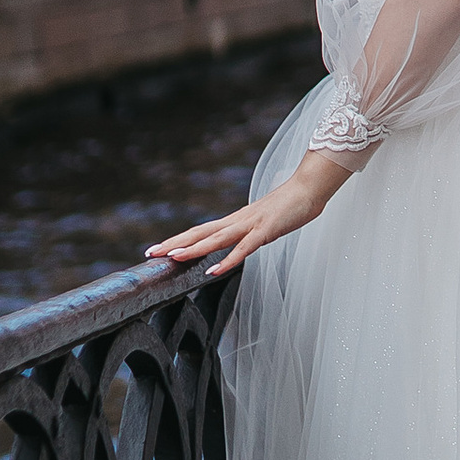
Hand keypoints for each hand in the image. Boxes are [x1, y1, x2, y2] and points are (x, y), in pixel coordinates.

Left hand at [148, 148, 350, 274]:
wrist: (310, 188)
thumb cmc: (291, 206)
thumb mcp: (265, 223)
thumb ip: (251, 234)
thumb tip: (241, 244)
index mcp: (236, 221)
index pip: (201, 231)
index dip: (179, 240)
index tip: (158, 249)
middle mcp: (237, 221)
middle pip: (200, 233)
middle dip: (174, 243)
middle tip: (150, 253)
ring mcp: (250, 224)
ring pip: (216, 239)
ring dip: (193, 249)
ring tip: (172, 257)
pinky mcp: (265, 230)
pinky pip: (243, 249)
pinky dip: (227, 260)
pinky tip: (213, 271)